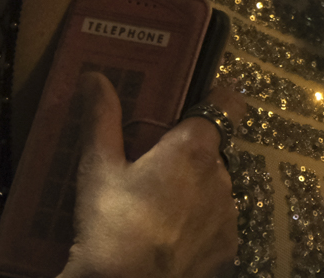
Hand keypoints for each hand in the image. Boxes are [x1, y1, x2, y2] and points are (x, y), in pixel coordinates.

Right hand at [60, 72, 239, 277]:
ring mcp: (228, 213)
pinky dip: (199, 225)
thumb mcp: (98, 168)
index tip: (193, 105)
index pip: (225, 104)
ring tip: (156, 209)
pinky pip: (217, 223)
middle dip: (189, 155)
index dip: (214, 99)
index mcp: (194, 147)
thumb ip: (101, 118)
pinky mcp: (229, 246)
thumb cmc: (111, 225)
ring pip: (215, 188)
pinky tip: (169, 236)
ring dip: (194, 190)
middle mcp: (222, 175)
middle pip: (212, 150)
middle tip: (153, 168)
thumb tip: (95, 76)